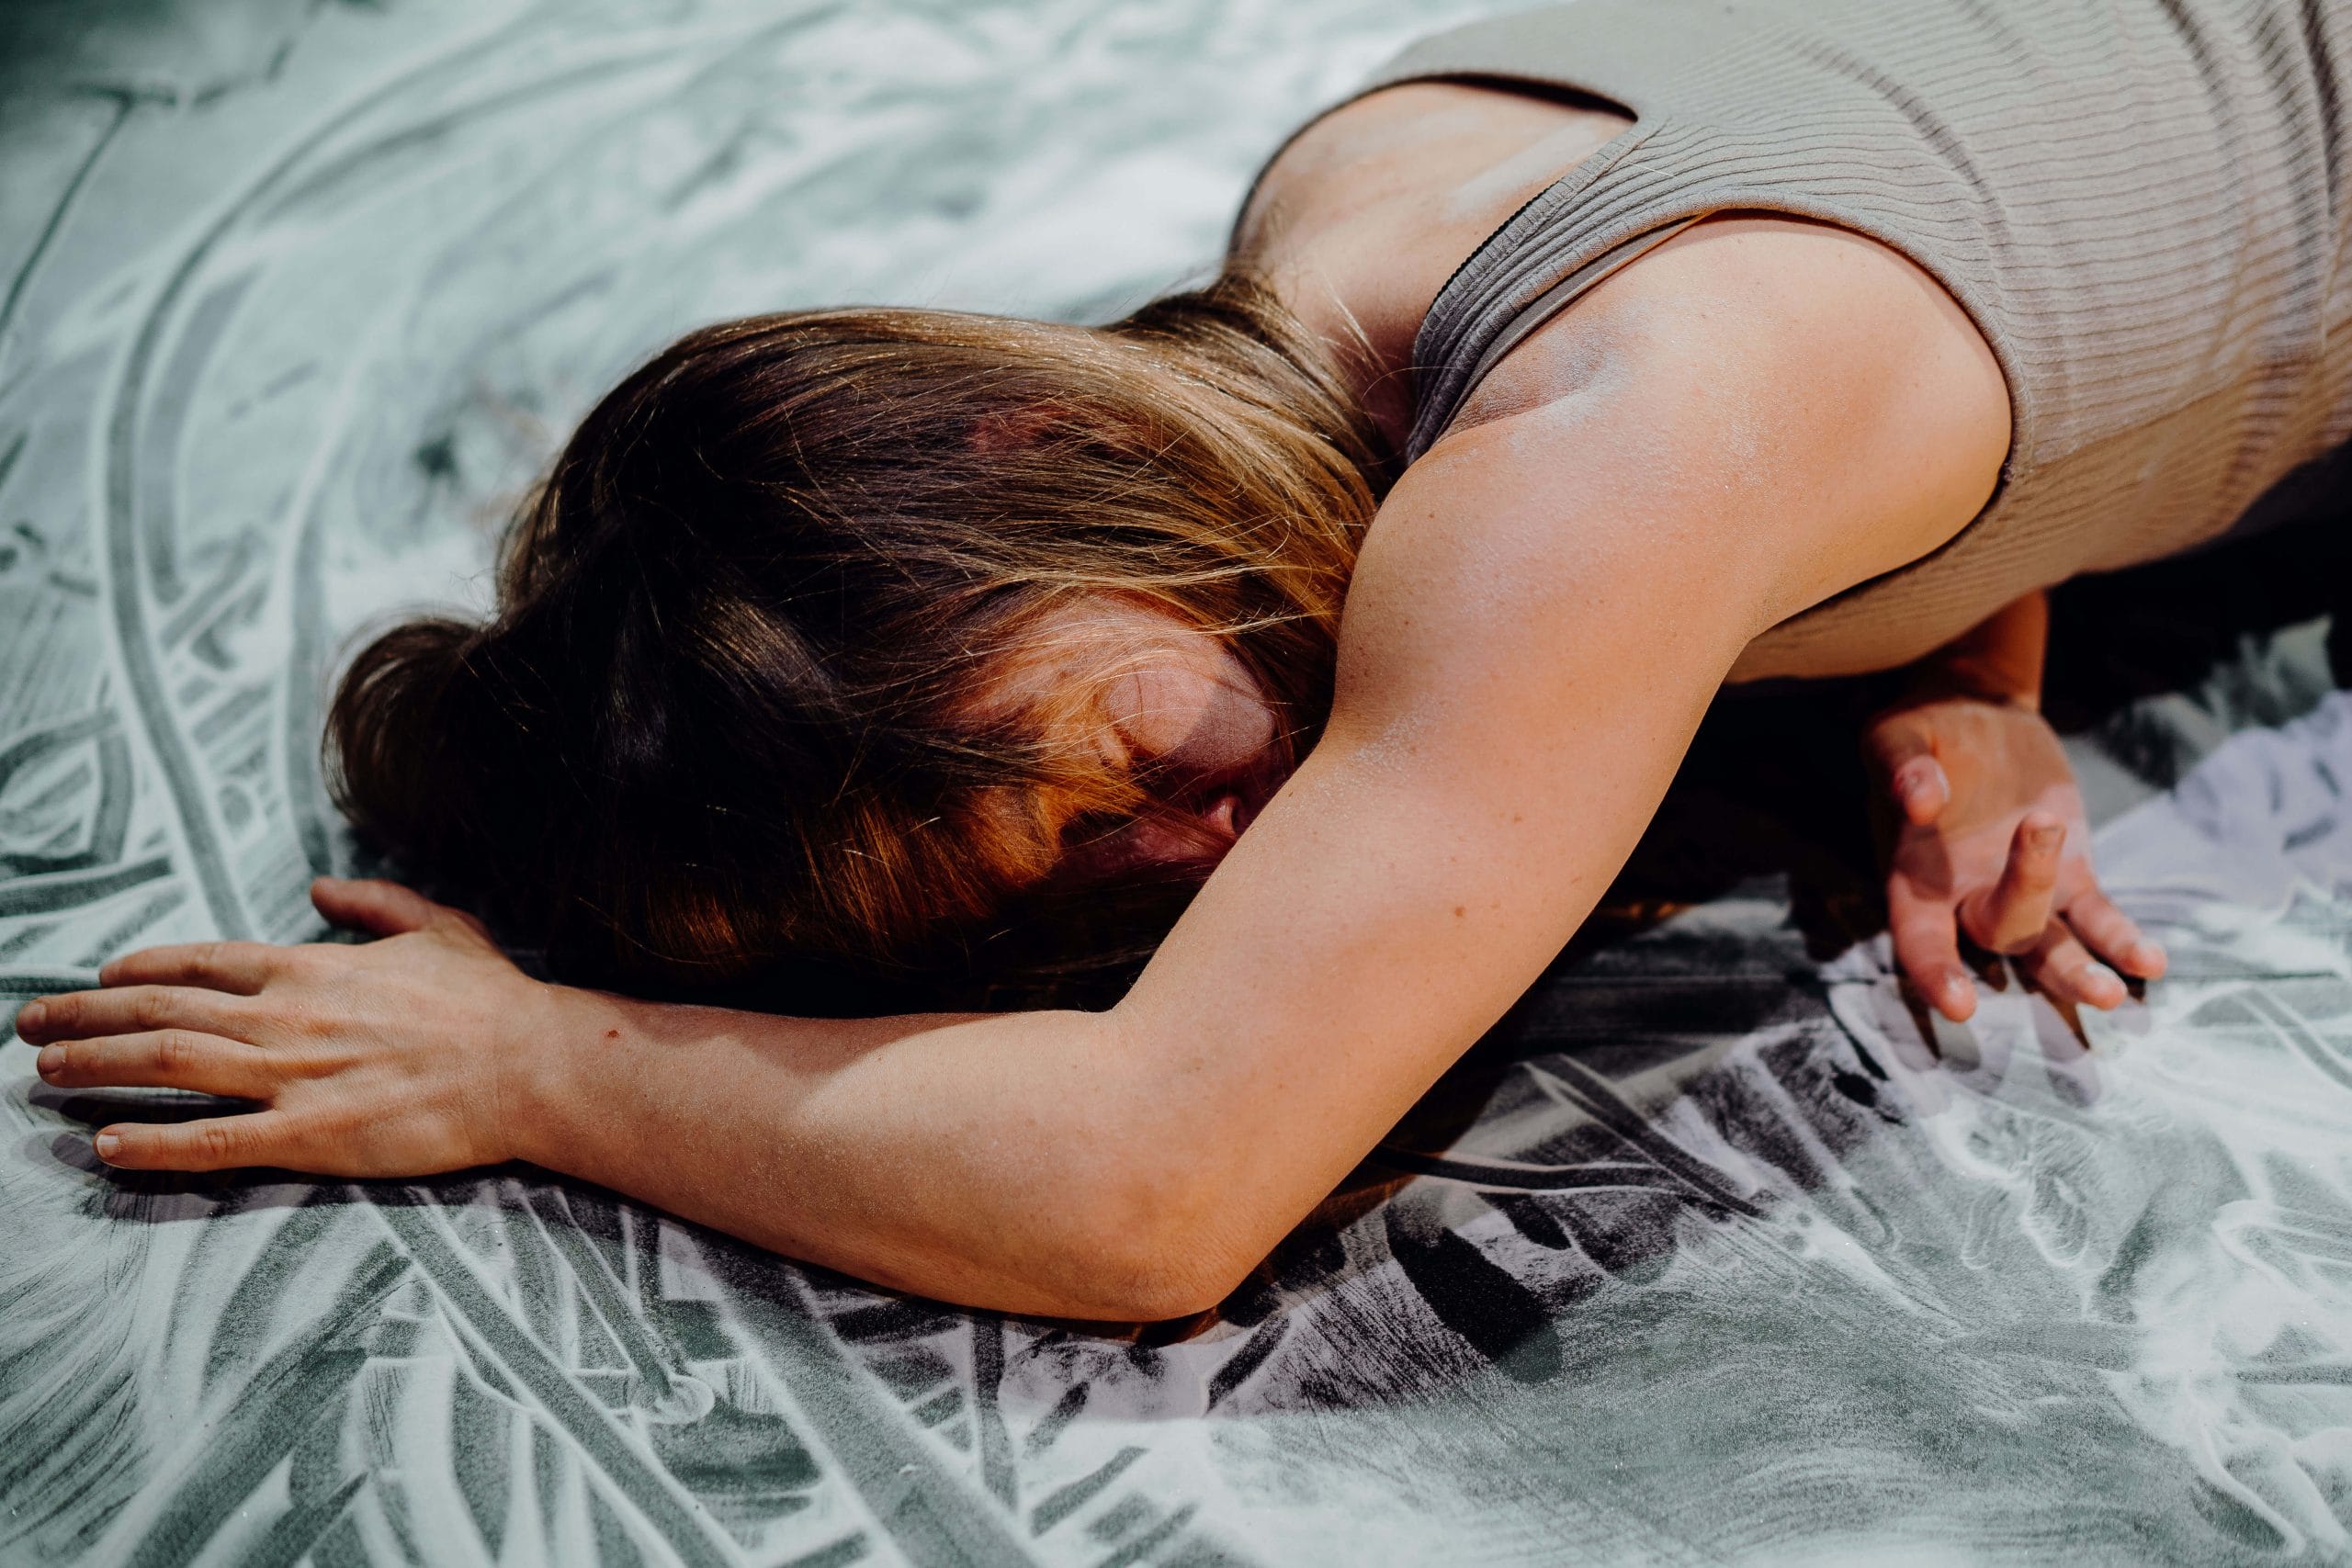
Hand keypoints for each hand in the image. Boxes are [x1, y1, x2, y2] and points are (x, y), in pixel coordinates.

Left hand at [17, 878, 550, 1173]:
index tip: (99, 977)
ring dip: (96, 1066)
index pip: (200, 962)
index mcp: (311, 968)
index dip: (139, 968)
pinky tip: (105, 1144)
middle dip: (85, 1015)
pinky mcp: (309, 1137)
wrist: (529, 1063)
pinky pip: (212, 1141)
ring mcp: (291, 1078)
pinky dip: (151, 1143)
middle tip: (30, 1026)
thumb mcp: (438, 926)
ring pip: (167, 1064)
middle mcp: (285, 1017)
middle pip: (161, 1009)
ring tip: (44, 1073)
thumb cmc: (491, 998)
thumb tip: (323, 887)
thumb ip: (373, 903)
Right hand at [1864, 695, 2165, 1021]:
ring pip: (2050, 948)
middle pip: (1998, 932)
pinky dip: (2121, 941)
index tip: (1960, 1005)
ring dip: (2078, 974)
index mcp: (1916, 875)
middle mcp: (1966, 898)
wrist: (1977, 714)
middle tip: (2040, 831)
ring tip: (2112, 993)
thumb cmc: (1925, 729)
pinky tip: (2149, 962)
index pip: (1919, 936)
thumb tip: (1920, 802)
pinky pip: (2097, 919)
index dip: (1936, 971)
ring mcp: (2024, 893)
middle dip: (2025, 913)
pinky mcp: (2071, 876)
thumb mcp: (1899, 735)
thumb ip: (1903, 767)